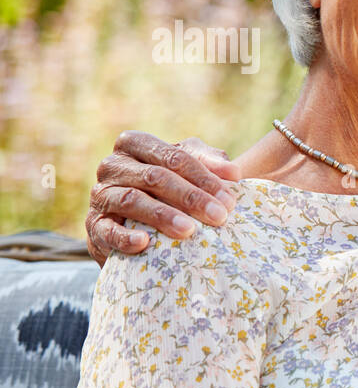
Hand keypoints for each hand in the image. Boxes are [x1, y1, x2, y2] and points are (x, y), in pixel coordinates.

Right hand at [86, 132, 241, 263]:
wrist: (138, 224)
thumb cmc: (170, 189)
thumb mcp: (188, 169)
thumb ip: (209, 163)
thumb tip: (233, 172)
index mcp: (135, 144)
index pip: (173, 157)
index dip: (204, 177)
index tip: (230, 198)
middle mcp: (113, 165)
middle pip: (155, 177)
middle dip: (191, 197)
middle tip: (219, 216)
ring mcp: (100, 194)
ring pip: (132, 200)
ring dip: (163, 215)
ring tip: (190, 230)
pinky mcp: (94, 224)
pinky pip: (107, 230)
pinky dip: (125, 237)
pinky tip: (144, 243)